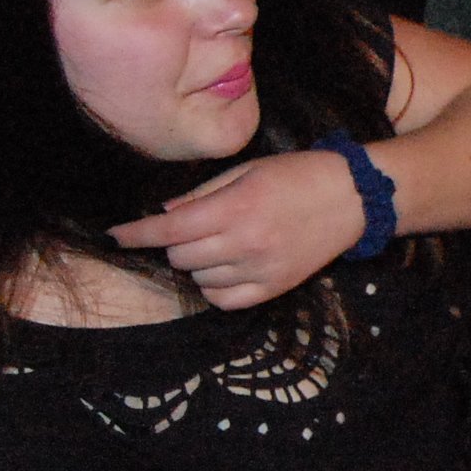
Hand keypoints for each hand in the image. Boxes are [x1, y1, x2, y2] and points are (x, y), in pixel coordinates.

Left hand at [108, 150, 364, 309]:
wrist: (355, 197)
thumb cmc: (300, 174)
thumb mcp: (249, 169)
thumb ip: (203, 193)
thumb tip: (165, 215)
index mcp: (237, 207)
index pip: (170, 229)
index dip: (136, 234)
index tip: (115, 235)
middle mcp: (246, 243)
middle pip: (181, 256)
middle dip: (175, 242)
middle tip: (194, 226)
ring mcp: (262, 269)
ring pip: (200, 279)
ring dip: (197, 263)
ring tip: (217, 244)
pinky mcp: (276, 287)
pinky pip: (226, 300)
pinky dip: (214, 287)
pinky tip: (224, 268)